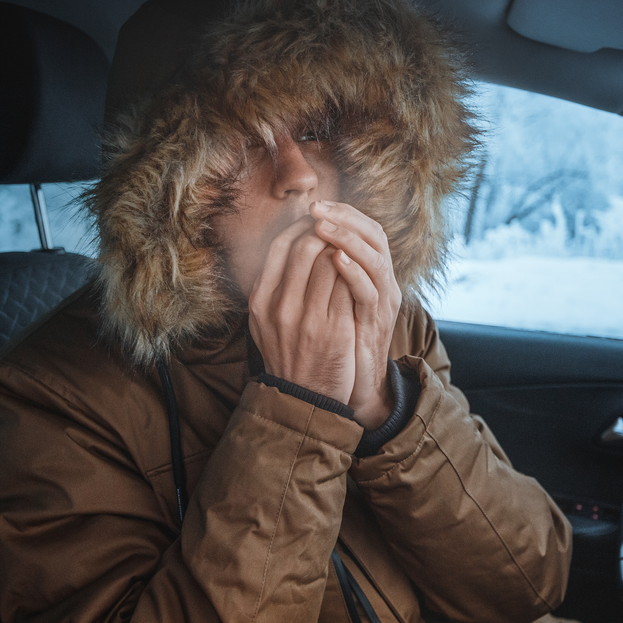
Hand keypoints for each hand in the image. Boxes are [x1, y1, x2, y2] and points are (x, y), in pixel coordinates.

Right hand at [248, 216, 356, 405]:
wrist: (303, 399)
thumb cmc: (288, 355)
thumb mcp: (265, 323)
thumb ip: (271, 288)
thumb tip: (286, 245)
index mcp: (260, 301)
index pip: (279, 246)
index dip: (301, 227)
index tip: (316, 223)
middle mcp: (280, 307)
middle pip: (305, 248)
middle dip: (326, 232)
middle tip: (339, 230)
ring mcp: (308, 319)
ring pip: (330, 262)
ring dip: (344, 249)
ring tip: (351, 248)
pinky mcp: (334, 330)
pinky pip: (348, 286)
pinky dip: (355, 272)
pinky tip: (361, 271)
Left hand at [309, 201, 401, 429]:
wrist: (353, 384)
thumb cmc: (337, 341)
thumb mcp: (326, 300)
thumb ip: (318, 272)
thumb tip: (292, 242)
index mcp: (370, 271)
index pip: (364, 227)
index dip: (341, 212)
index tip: (314, 203)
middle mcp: (382, 281)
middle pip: (374, 233)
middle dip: (344, 217)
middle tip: (317, 207)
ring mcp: (384, 300)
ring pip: (375, 257)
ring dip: (348, 238)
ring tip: (323, 226)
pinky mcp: (378, 322)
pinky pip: (370, 290)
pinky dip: (355, 272)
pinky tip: (337, 259)